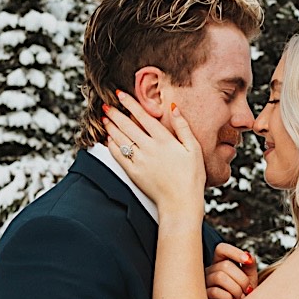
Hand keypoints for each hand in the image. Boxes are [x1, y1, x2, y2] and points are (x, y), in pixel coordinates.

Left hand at [103, 90, 204, 227]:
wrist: (181, 203)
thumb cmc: (191, 177)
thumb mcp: (193, 149)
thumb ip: (183, 127)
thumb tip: (174, 108)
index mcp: (165, 140)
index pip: (143, 117)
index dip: (130, 104)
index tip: (120, 95)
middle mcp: (150, 148)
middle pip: (127, 126)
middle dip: (115, 114)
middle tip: (106, 105)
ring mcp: (140, 161)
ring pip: (121, 139)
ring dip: (111, 127)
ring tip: (105, 118)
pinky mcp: (134, 173)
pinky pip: (119, 156)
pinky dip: (111, 146)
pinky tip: (108, 139)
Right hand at [205, 243, 258, 298]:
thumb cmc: (245, 296)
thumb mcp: (251, 278)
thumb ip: (250, 265)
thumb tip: (248, 255)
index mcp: (221, 263)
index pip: (221, 248)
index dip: (234, 252)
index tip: (247, 261)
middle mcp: (211, 271)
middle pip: (225, 265)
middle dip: (241, 279)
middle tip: (248, 291)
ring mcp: (205, 283)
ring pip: (220, 277)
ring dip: (236, 289)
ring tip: (241, 297)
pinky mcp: (204, 297)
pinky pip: (214, 291)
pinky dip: (228, 297)